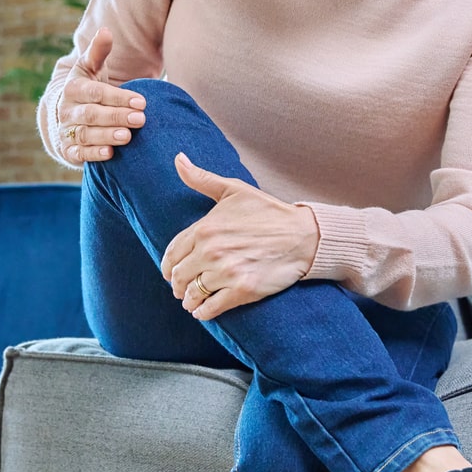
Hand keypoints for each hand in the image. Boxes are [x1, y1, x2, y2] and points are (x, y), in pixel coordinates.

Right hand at [54, 27, 145, 164]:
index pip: (96, 93)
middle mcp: (67, 110)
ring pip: (85, 134)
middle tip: (140, 120)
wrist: (67, 113)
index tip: (142, 101)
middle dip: (116, 117)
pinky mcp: (68, 149)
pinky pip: (78, 154)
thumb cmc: (87, 87)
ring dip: (106, 136)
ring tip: (128, 137)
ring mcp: (66, 131)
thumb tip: (106, 31)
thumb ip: (99, 51)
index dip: (118, 97)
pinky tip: (110, 154)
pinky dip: (92, 154)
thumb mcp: (90, 68)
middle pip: (91, 114)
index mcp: (73, 88)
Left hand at [160, 153, 320, 321]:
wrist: (304, 235)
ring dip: (189, 299)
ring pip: (193, 293)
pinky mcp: (243, 290)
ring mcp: (227, 272)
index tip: (169, 272)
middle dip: (177, 284)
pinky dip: (203, 312)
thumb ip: (202, 179)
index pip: (173, 253)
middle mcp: (211, 251)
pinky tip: (203, 311)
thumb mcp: (234, 190)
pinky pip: (211, 308)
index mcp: (205, 228)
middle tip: (180, 289)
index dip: (168, 266)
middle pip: (180, 276)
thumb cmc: (268, 212)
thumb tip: (178, 159)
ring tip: (192, 301)